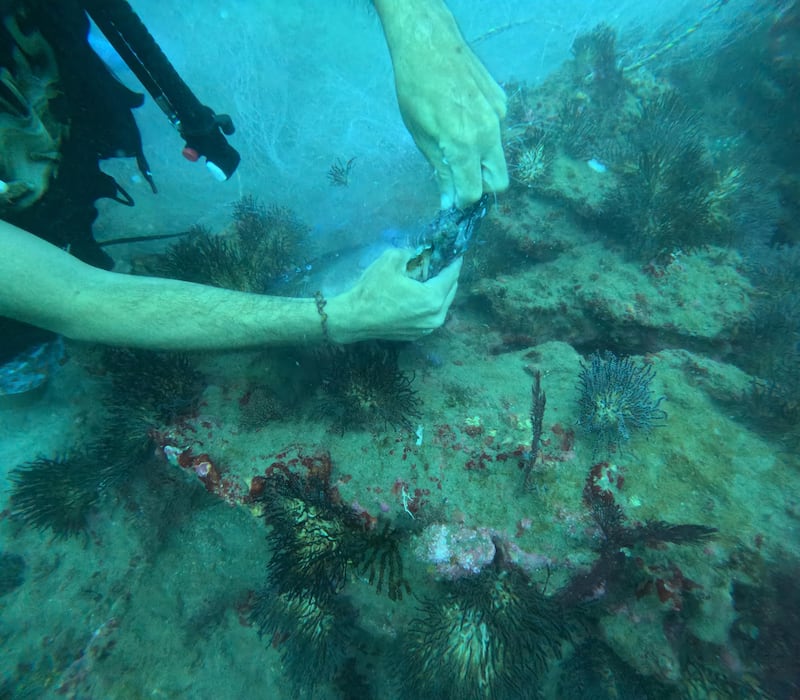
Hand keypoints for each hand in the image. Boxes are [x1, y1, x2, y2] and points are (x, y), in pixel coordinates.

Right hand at [326, 247, 461, 342]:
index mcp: (433, 298)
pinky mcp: (417, 335)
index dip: (454, 261)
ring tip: (432, 277)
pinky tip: (420, 294)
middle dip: (448, 275)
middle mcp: (436, 316)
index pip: (452, 275)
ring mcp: (427, 329)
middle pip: (450, 291)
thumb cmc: (373, 290)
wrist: (354, 318)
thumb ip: (409, 252)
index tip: (456, 252)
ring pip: (442, 305)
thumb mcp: (390, 260)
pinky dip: (430, 304)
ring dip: (440, 290)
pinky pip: (431, 315)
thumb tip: (416, 252)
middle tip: (442, 262)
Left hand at [378, 1, 508, 207]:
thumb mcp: (421, 136)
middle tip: (460, 180)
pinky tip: (463, 115)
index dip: (462, 202)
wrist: (429, 44)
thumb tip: (449, 199)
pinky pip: (496, 130)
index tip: (453, 202)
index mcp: (465, 144)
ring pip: (497, 155)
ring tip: (456, 143)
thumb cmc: (416, 90)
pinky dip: (483, 133)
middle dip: (481, 187)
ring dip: (481, 160)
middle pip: (499, 181)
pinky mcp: (501, 101)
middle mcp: (488, 133)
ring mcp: (498, 116)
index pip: (473, 191)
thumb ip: (441, 170)